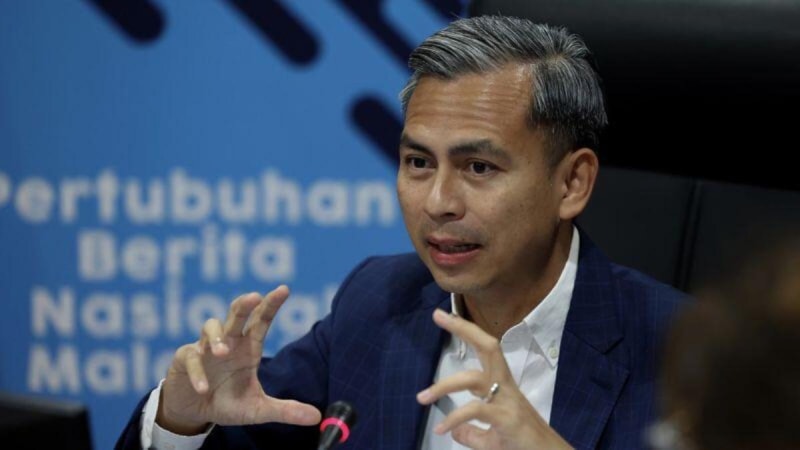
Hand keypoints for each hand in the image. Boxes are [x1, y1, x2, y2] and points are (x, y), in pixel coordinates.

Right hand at [156, 286, 320, 434]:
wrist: (195, 412)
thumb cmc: (228, 403)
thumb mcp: (258, 410)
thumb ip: (285, 411)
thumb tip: (317, 417)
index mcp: (248, 348)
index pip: (261, 321)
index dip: (271, 305)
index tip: (284, 289)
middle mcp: (229, 342)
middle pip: (236, 314)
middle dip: (244, 304)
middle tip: (253, 297)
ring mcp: (205, 348)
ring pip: (210, 327)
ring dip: (217, 337)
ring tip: (223, 351)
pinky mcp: (185, 360)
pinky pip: (191, 358)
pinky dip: (197, 372)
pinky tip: (204, 387)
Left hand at [416, 309, 572, 449]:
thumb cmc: (523, 445)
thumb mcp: (491, 441)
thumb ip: (473, 434)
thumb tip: (455, 432)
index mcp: (502, 385)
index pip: (485, 350)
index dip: (466, 331)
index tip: (442, 315)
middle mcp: (505, 386)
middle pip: (488, 346)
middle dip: (463, 328)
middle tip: (438, 315)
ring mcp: (507, 400)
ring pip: (473, 378)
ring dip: (443, 385)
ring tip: (422, 398)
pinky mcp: (506, 418)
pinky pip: (475, 410)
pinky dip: (455, 419)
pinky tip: (442, 429)